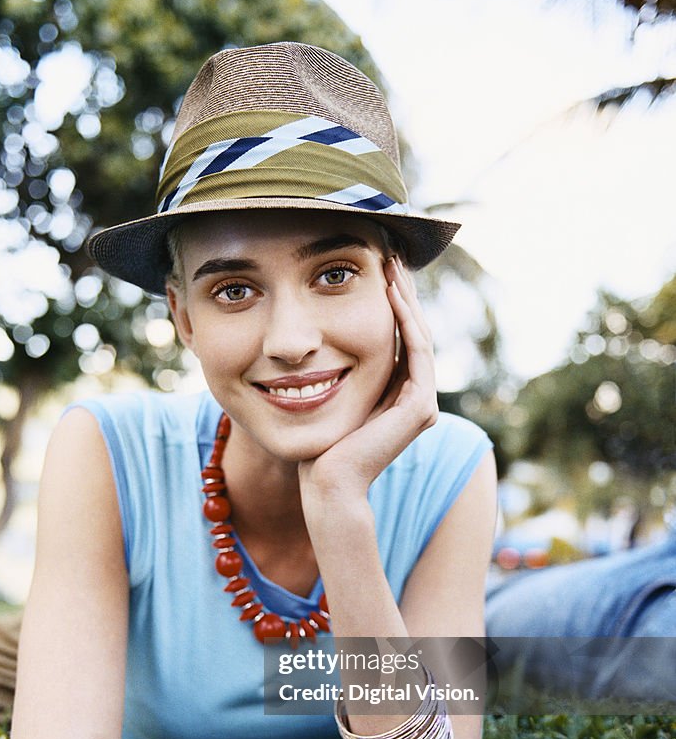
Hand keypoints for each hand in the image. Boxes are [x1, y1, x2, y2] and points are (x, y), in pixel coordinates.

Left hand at [298, 255, 438, 506]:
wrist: (326, 484)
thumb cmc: (318, 448)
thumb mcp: (327, 397)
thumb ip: (337, 372)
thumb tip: (316, 341)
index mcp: (397, 396)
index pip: (399, 337)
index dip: (391, 302)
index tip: (375, 267)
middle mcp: (416, 398)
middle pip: (413, 331)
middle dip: (401, 292)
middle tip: (389, 253)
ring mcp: (422, 404)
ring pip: (418, 335)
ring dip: (405, 297)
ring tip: (391, 264)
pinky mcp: (420, 409)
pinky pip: (416, 351)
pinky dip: (405, 320)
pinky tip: (390, 292)